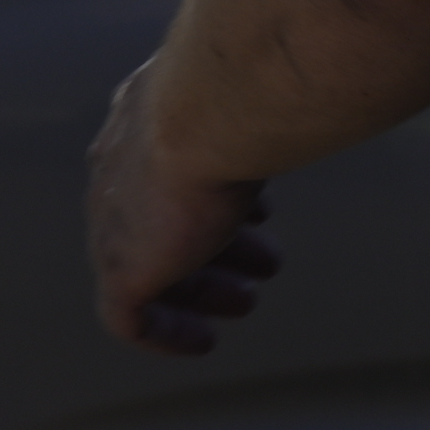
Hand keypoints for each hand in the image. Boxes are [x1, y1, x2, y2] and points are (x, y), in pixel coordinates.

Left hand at [86, 57, 281, 354]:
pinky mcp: (119, 268)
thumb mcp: (255, 90)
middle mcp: (117, 166)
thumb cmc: (248, 88)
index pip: (169, 168)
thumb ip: (267, 103)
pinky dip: (166, 331)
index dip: (217, 194)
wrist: (212, 106)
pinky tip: (202, 341)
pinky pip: (128, 316)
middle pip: (161, 218)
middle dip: (216, 244)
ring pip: (149, 265)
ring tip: (249, 298)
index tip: (260, 217)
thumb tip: (317, 99)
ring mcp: (112, 219)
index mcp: (142, 116)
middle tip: (264, 264)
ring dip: (202, 285)